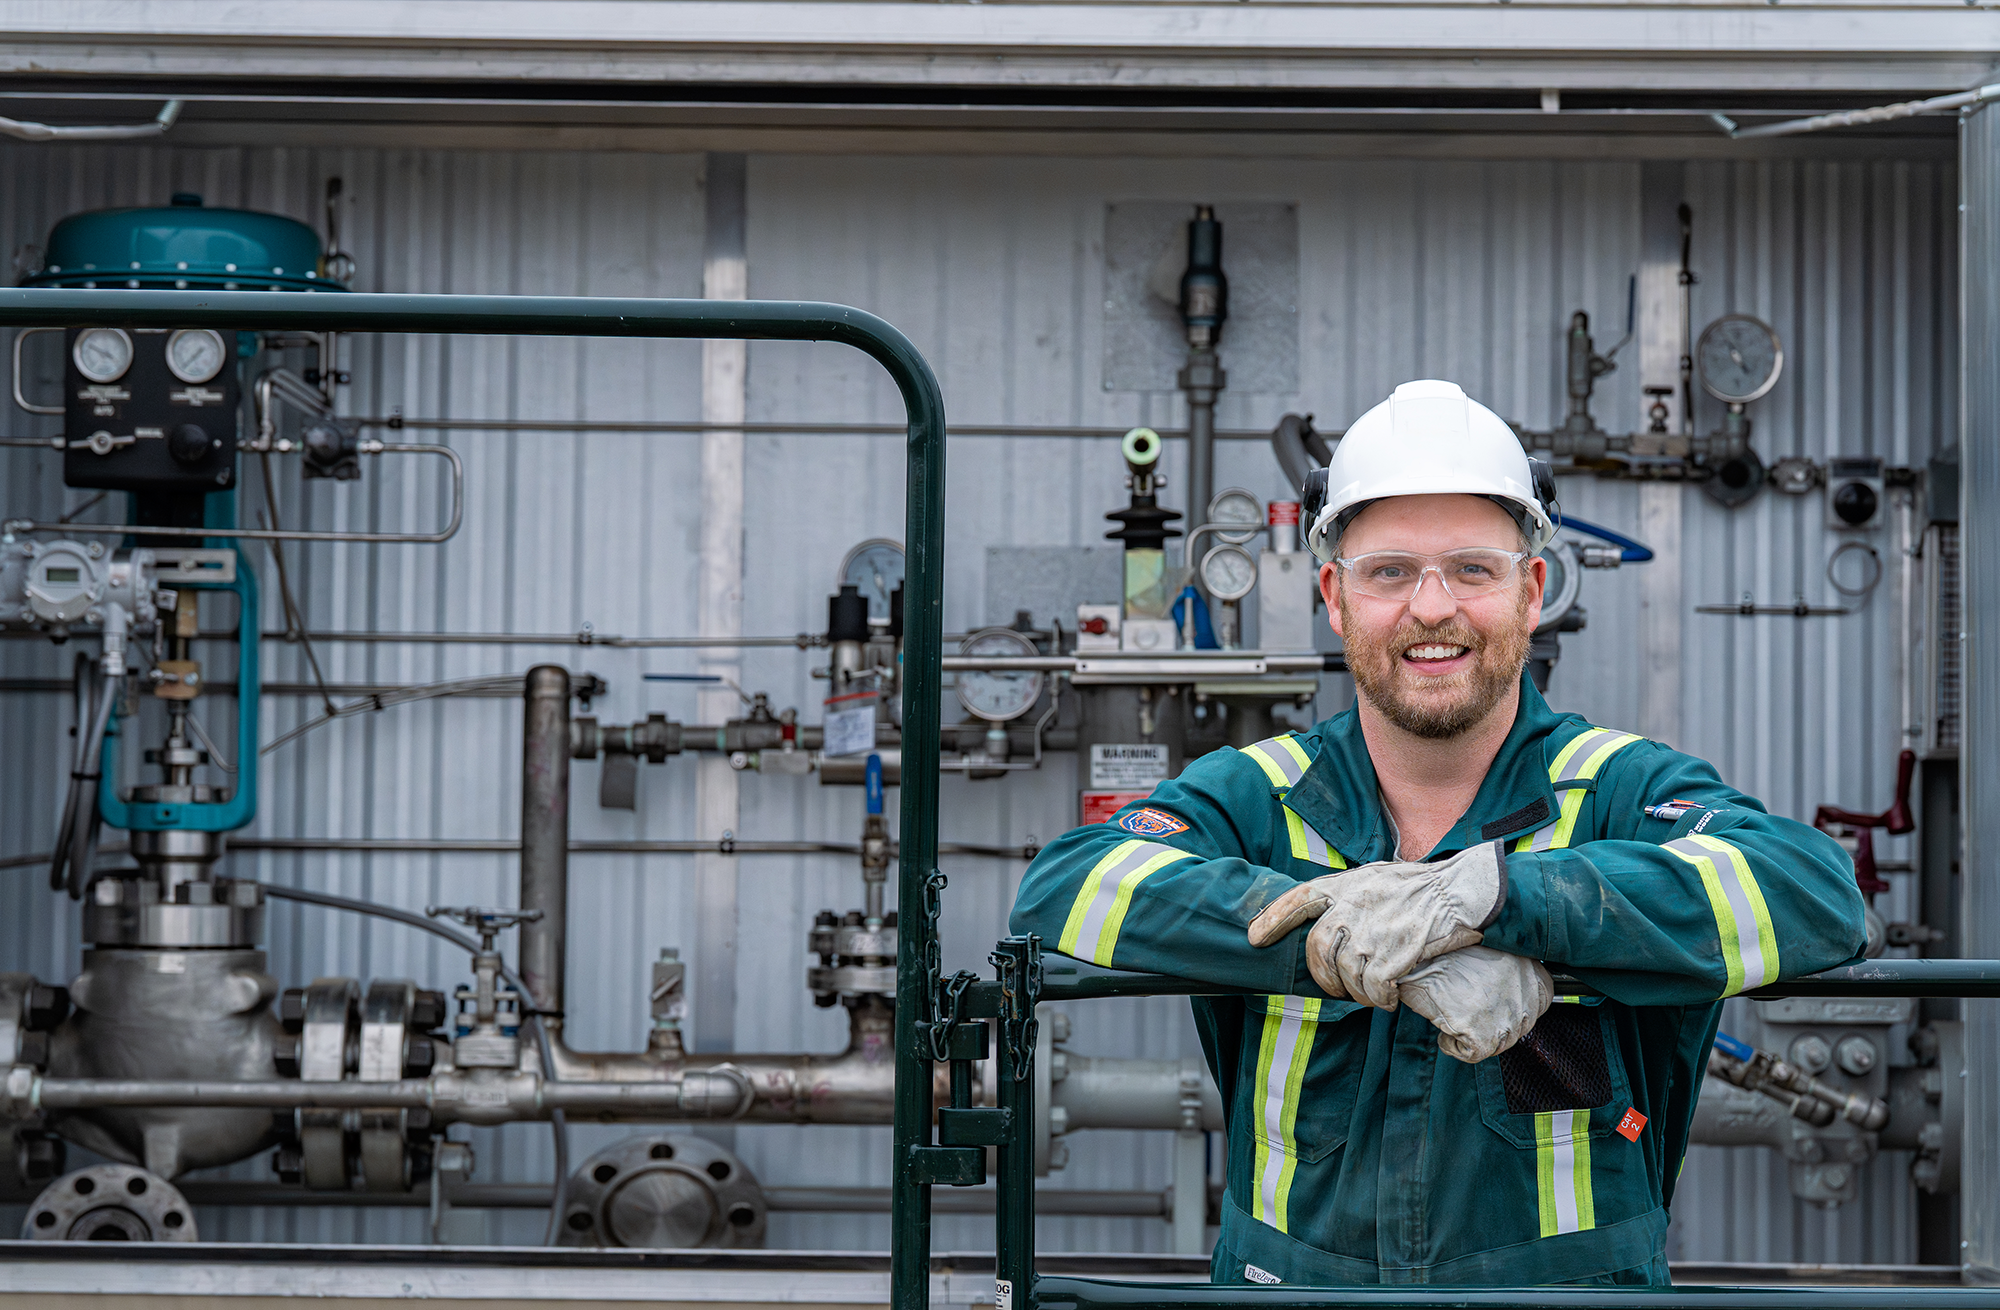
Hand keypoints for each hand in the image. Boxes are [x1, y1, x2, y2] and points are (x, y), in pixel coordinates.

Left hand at [1245, 842, 1506, 1008]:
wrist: (1465, 893)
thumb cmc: (1422, 888)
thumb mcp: (1378, 879)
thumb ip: (1350, 897)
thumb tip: (1327, 917)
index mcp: (1348, 885)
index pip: (1299, 898)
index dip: (1272, 918)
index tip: (1253, 937)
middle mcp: (1354, 905)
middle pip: (1317, 948)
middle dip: (1321, 975)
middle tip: (1334, 987)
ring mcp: (1372, 930)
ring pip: (1344, 973)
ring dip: (1354, 991)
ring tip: (1370, 993)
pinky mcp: (1394, 953)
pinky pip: (1372, 988)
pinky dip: (1379, 998)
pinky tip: (1390, 997)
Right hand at [1398, 946, 1552, 1062]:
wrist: (1415, 954)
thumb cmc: (1444, 950)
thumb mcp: (1488, 953)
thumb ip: (1508, 975)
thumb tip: (1506, 998)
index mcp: (1532, 969)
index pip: (1540, 1000)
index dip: (1512, 1004)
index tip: (1493, 1001)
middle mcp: (1526, 992)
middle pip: (1517, 1026)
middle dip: (1491, 1023)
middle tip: (1465, 1005)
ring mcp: (1508, 1016)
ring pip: (1497, 1043)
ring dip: (1473, 1033)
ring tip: (1453, 1010)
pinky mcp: (1484, 1034)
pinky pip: (1473, 1053)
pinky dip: (1453, 1044)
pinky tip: (1443, 1025)